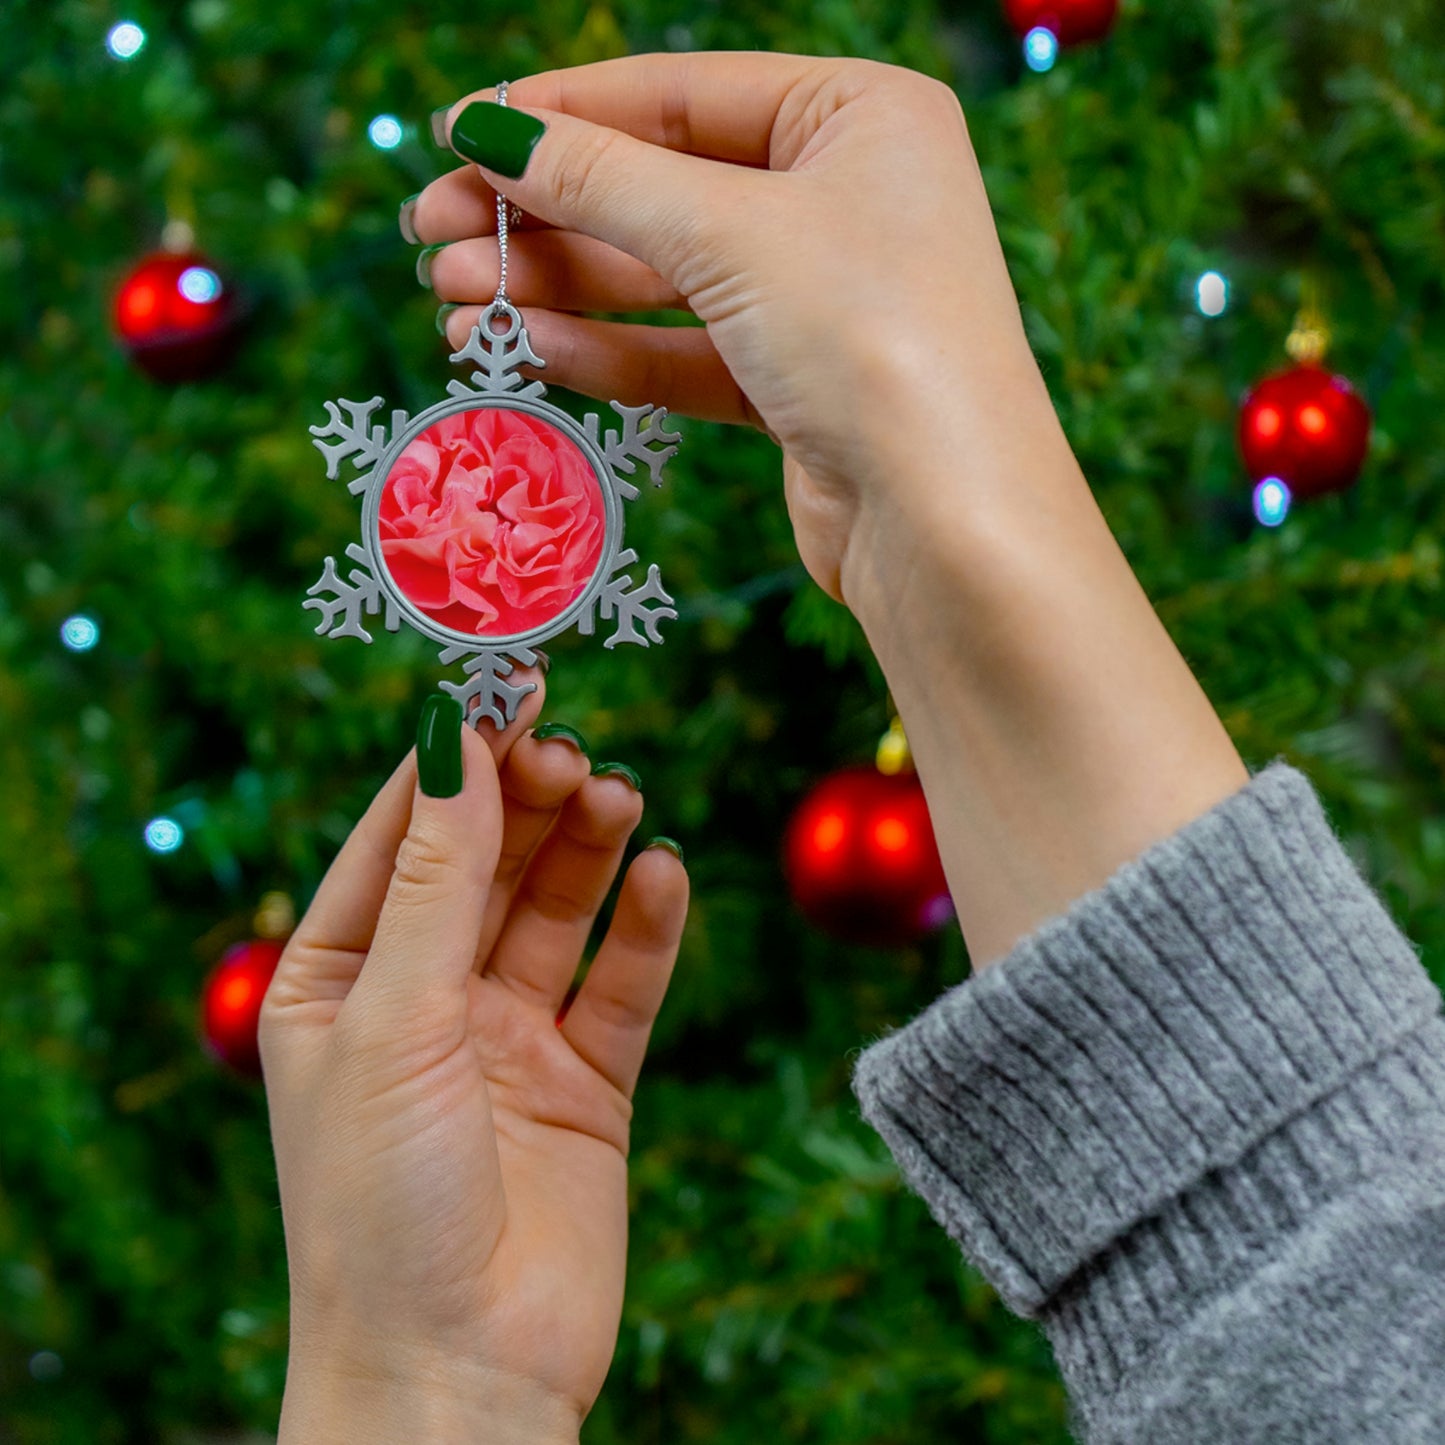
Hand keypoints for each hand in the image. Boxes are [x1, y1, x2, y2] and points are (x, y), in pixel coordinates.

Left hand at [260, 681, 688, 1441]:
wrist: (458, 1375)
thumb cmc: (380, 1204)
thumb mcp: (394, 1018)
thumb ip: (437, 878)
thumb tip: (454, 737)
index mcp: (339, 978)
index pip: (400, 836)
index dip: (453, 758)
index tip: (505, 684)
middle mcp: (424, 999)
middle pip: (487, 862)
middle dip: (527, 800)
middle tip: (573, 753)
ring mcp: (508, 1039)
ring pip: (557, 910)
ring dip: (589, 849)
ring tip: (620, 798)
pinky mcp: (586, 1082)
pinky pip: (622, 983)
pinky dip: (647, 928)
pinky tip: (665, 876)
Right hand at [411, 53, 1064, 606]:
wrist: (947, 525)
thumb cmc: (870, 339)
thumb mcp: (728, 233)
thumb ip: (601, 179)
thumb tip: (488, 130)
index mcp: (859, 116)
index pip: (679, 94)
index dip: (560, 113)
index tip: (455, 133)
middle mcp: (846, 198)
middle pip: (661, 189)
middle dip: (543, 215)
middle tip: (431, 236)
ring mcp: (822, 298)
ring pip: (664, 279)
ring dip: (558, 289)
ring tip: (453, 303)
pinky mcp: (799, 388)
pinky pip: (685, 353)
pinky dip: (609, 352)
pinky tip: (529, 351)